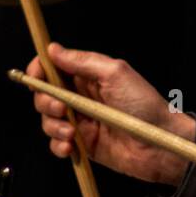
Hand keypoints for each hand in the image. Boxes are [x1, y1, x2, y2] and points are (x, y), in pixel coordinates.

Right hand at [27, 43, 195, 186]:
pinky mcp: (82, 144)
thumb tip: (53, 49)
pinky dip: (58, 145)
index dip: (39, 71)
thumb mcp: (115, 74)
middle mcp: (81, 97)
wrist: (159, 144)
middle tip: (62, 109)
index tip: (35, 76)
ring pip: (48, 120)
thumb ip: (83, 62)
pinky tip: (71, 146)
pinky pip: (57, 143)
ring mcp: (81, 121)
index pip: (53, 69)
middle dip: (46, 101)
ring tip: (72, 132)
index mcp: (89, 76)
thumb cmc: (144, 105)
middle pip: (45, 95)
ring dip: (53, 126)